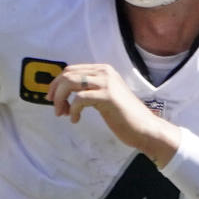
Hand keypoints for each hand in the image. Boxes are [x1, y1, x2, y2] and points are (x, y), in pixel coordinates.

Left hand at [47, 63, 179, 162]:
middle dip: (56, 91)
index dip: (57, 84)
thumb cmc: (124, 116)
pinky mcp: (108, 96)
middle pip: (67, 74)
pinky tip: (75, 120)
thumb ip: (88, 91)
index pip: (71, 69)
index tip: (53, 99)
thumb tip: (64, 93)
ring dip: (61, 100)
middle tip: (57, 109)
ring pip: (70, 83)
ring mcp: (107, 83)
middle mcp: (104, 72)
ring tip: (64, 114)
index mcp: (103, 70)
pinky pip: (80, 98)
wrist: (144, 128)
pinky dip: (73, 110)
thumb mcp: (103, 97)